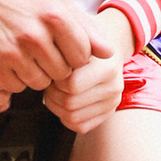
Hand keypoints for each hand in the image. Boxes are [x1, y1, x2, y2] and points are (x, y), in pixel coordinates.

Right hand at [0, 0, 94, 97]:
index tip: (62, 45)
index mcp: (54, 15)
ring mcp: (10, 54)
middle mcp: (33, 36)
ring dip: (35, 73)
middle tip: (40, 48)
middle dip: (56, 64)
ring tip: (23, 52)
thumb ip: (84, 26)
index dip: (75, 53)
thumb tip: (108, 52)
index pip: (84, 55)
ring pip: (40, 84)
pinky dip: (13, 78)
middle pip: (63, 73)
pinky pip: (14, 88)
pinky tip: (6, 59)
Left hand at [48, 12, 130, 134]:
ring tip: (56, 90)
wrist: (107, 44)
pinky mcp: (107, 114)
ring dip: (56, 105)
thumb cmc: (83, 39)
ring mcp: (112, 103)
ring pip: (72, 117)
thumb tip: (46, 58)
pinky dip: (65, 116)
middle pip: (70, 103)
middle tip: (51, 82)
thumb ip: (63, 45)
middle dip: (52, 94)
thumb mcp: (74, 34)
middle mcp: (114, 87)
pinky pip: (78, 126)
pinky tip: (64, 101)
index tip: (53, 69)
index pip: (72, 85)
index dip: (55, 79)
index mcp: (107, 67)